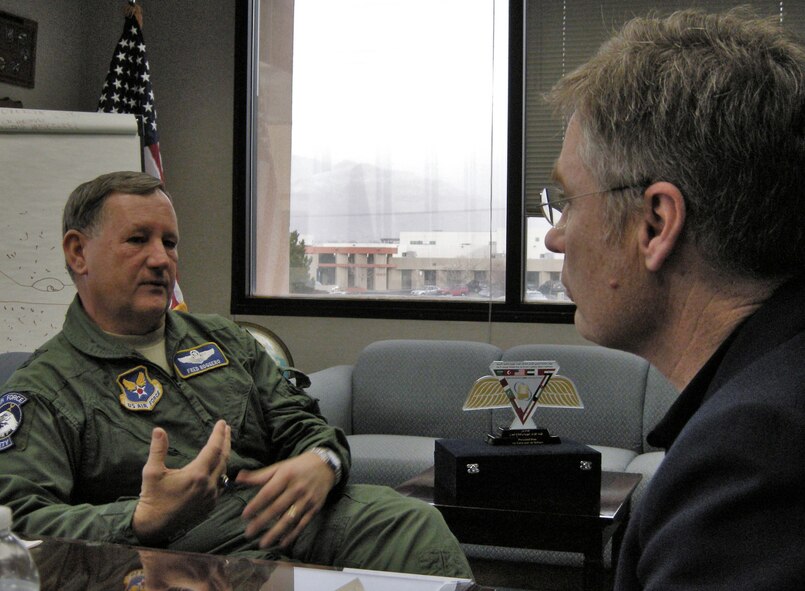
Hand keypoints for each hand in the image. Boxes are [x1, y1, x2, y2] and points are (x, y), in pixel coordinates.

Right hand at [133, 419, 230, 544]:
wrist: (154, 524)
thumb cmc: (152, 497)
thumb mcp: (152, 471)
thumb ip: (158, 449)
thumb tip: (158, 430)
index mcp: (197, 474)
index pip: (214, 449)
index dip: (219, 434)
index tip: (222, 423)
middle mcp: (208, 485)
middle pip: (223, 458)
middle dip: (226, 441)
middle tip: (227, 429)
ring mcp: (211, 496)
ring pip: (224, 471)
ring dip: (224, 456)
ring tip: (224, 444)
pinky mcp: (210, 505)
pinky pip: (221, 484)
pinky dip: (221, 471)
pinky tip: (219, 466)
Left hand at [236, 451, 335, 548]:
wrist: (325, 466)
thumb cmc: (298, 467)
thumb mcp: (279, 467)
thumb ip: (259, 475)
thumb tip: (238, 478)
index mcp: (286, 476)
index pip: (268, 493)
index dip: (256, 505)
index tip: (244, 515)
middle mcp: (297, 488)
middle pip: (277, 508)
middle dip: (261, 522)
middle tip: (248, 533)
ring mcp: (306, 500)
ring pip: (289, 519)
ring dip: (275, 533)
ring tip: (262, 543)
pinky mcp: (314, 509)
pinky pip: (302, 524)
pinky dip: (292, 535)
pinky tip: (282, 543)